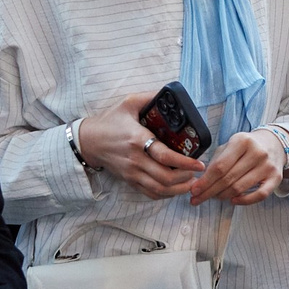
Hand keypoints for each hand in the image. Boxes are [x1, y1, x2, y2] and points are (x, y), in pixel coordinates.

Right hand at [77, 91, 205, 199]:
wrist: (88, 141)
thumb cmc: (110, 122)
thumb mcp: (128, 103)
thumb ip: (149, 97)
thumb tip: (170, 93)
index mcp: (137, 139)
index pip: (165, 156)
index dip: (185, 162)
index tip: (199, 163)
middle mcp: (135, 159)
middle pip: (165, 177)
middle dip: (186, 177)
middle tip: (197, 171)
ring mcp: (132, 173)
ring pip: (159, 189)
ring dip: (179, 188)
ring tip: (191, 181)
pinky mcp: (129, 180)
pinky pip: (150, 193)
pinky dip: (165, 194)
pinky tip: (175, 188)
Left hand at [191, 129, 288, 205]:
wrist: (274, 144)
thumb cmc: (247, 147)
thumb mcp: (230, 146)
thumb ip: (215, 161)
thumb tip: (199, 183)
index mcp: (242, 141)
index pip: (220, 166)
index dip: (205, 181)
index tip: (194, 191)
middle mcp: (256, 153)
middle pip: (228, 179)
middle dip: (210, 192)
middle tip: (198, 199)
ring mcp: (267, 166)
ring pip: (240, 188)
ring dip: (223, 196)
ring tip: (214, 197)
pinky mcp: (276, 178)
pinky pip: (259, 195)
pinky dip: (245, 201)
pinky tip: (233, 200)